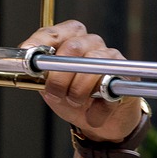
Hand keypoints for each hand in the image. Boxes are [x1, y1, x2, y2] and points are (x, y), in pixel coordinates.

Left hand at [20, 21, 141, 140]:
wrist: (105, 125)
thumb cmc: (77, 100)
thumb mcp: (52, 88)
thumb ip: (41, 76)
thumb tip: (32, 68)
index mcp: (72, 40)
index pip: (54, 32)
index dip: (40, 42)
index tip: (30, 56)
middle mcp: (92, 43)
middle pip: (72, 48)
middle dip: (58, 76)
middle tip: (55, 94)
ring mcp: (111, 57)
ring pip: (91, 67)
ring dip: (78, 92)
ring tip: (75, 104)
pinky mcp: (127, 75)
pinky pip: (108, 88)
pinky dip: (97, 108)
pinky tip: (93, 115)